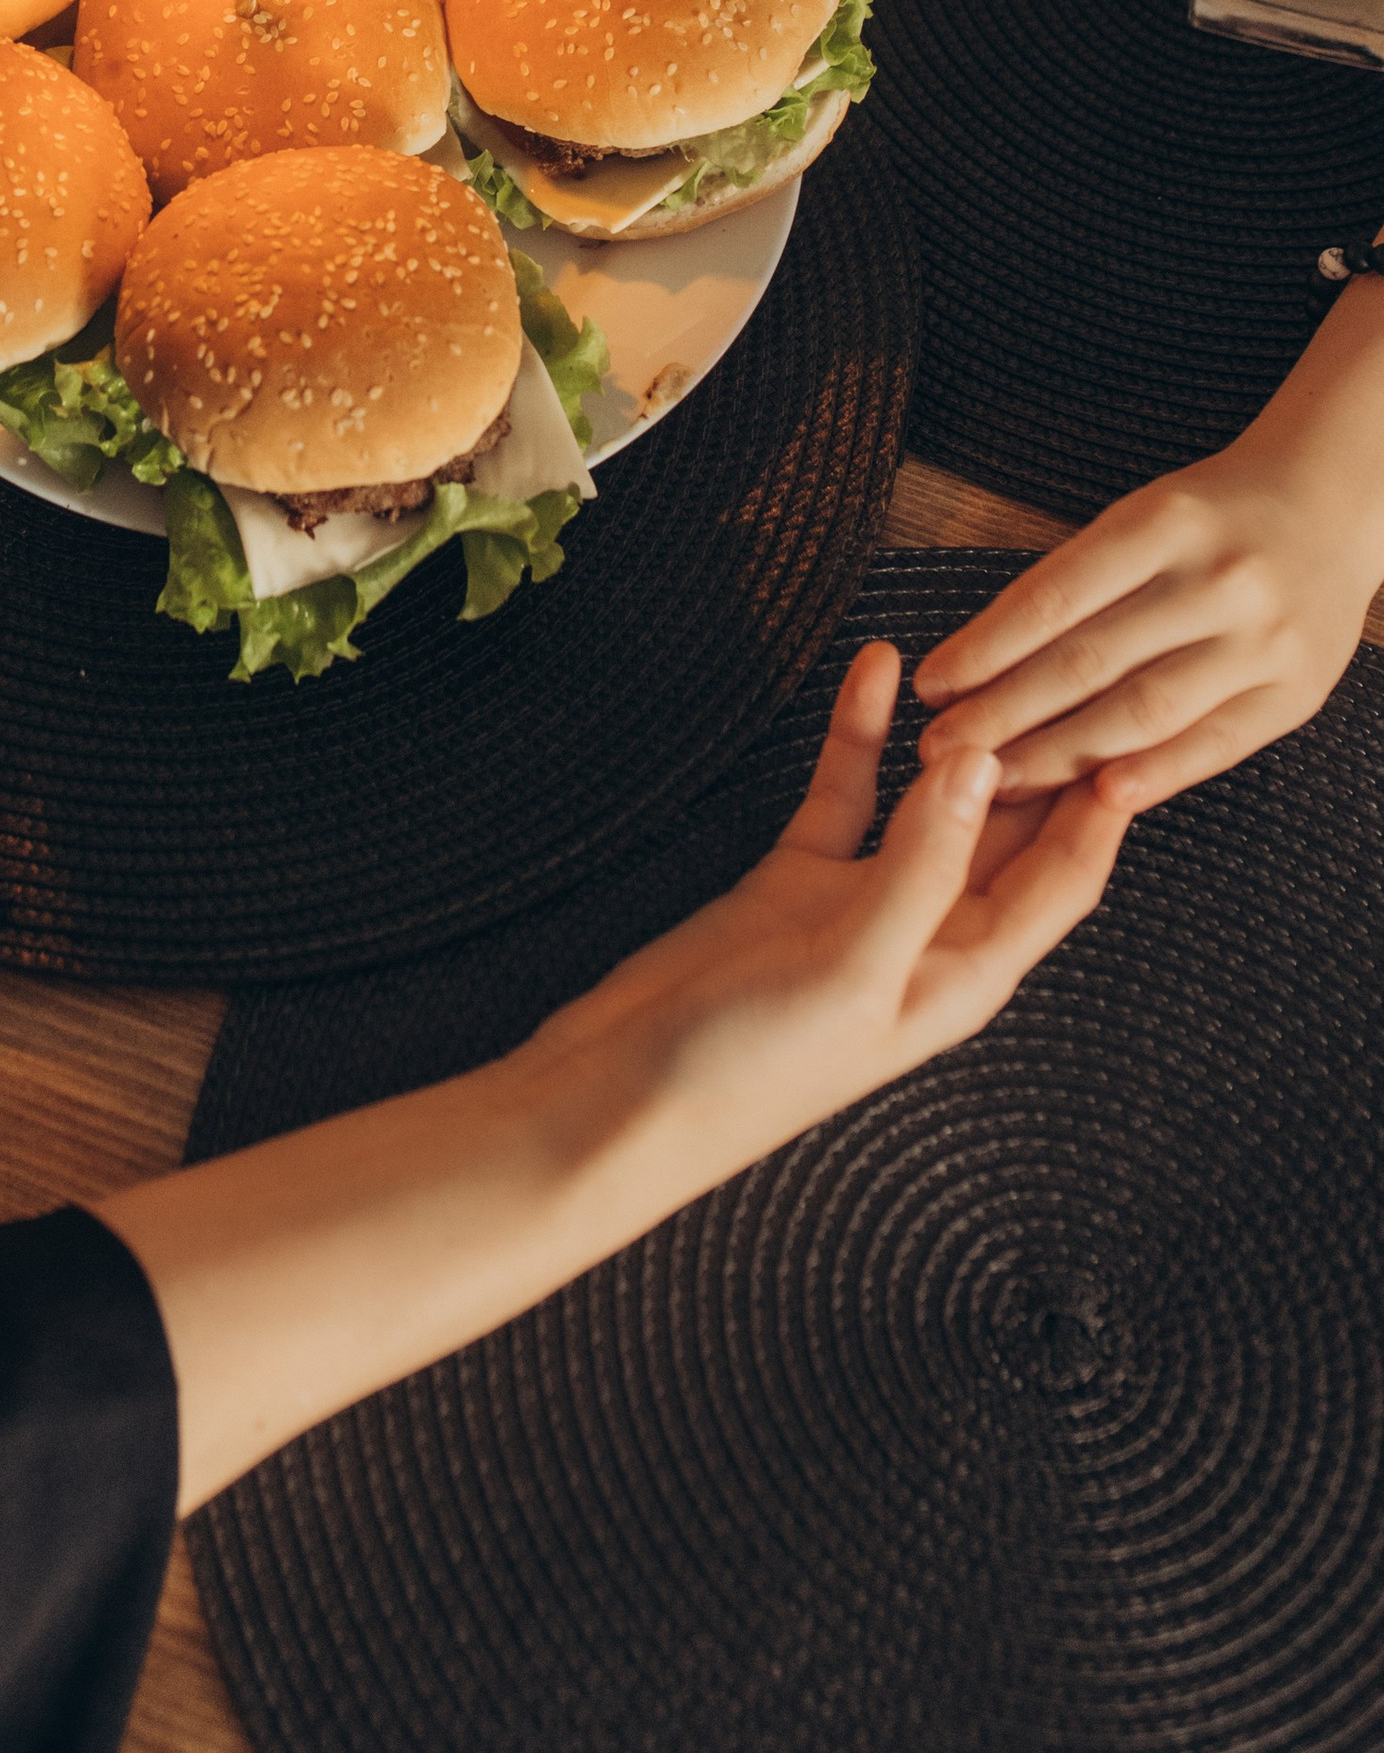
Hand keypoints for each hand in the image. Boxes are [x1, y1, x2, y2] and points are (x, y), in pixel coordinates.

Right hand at [532, 644, 1129, 1172]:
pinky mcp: (796, 878)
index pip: (1063, 877)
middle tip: (1054, 661)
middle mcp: (927, 934)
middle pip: (1007, 831)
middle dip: (1035, 756)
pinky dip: (860, 735)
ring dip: (948, 737)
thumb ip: (920, 865)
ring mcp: (860, 902)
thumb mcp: (852, 970)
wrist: (626, 1095)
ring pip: (925, 799)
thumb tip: (980, 765)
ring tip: (972, 657)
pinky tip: (872, 670)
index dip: (1099, 808)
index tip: (1127, 722)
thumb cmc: (750, 1069)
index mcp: (966, 974)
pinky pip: (844, 792)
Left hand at [912, 439, 1383, 813]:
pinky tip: (1099, 797)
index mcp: (1164, 522)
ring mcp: (1261, 641)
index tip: (933, 685)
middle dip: (1005, 713)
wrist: (1331, 504)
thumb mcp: (1141, 515)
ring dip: (1061, 755)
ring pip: (1144, 711)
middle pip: (1091, 660)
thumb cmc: (1210, 516)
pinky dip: (1155, 773)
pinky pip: (1214, 744)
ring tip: (998, 780)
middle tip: (940, 751)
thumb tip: (980, 660)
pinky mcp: (1294, 693)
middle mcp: (1216, 580)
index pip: (1055, 595)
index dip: (987, 646)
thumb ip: (1076, 580)